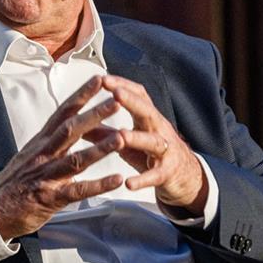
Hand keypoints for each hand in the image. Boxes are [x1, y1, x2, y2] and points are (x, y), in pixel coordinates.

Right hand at [0, 76, 124, 240]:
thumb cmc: (17, 179)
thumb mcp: (32, 151)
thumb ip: (53, 138)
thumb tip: (72, 119)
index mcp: (42, 140)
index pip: (63, 112)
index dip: (81, 94)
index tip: (99, 79)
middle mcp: (45, 154)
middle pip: (71, 129)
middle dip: (94, 114)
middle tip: (116, 100)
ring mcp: (47, 176)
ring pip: (76, 159)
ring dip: (100, 148)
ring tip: (121, 138)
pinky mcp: (51, 198)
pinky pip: (78, 191)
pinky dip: (98, 185)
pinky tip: (117, 179)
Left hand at [88, 75, 207, 215]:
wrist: (185, 176)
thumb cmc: (150, 153)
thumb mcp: (128, 140)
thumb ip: (104, 132)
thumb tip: (77, 123)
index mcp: (148, 118)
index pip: (138, 95)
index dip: (122, 85)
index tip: (103, 78)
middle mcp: (159, 130)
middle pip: (148, 111)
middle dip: (132, 101)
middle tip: (115, 93)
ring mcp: (165, 151)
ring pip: (153, 142)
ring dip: (137, 138)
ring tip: (121, 135)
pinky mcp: (167, 173)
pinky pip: (156, 176)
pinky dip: (143, 179)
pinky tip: (129, 184)